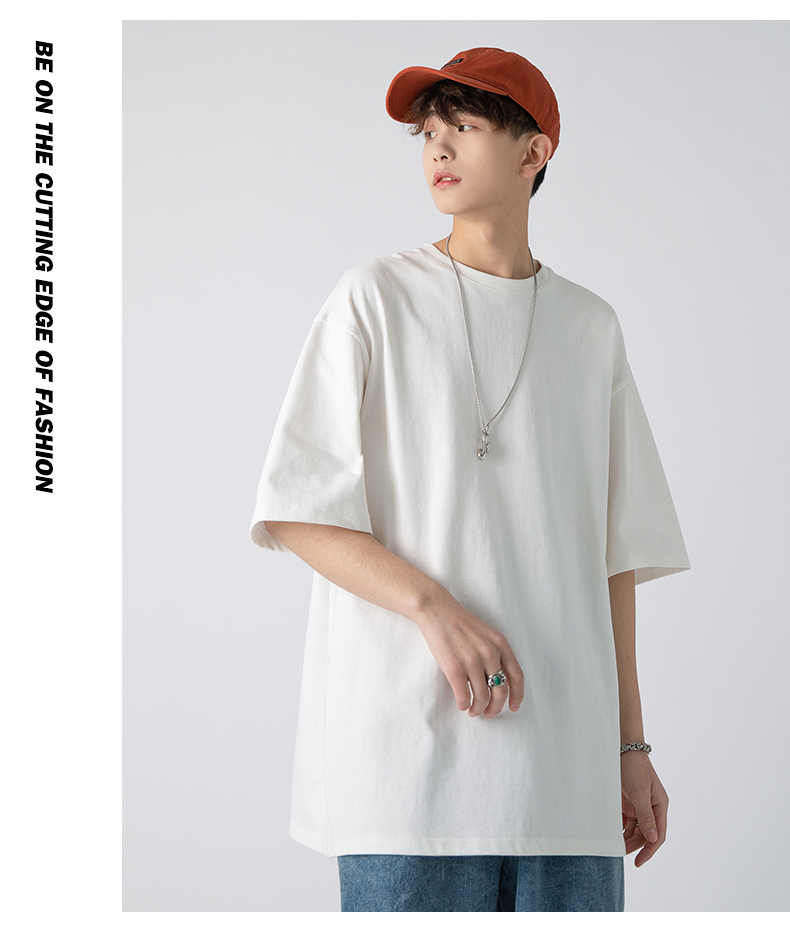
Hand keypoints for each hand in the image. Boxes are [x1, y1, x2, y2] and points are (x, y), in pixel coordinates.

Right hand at [414, 587, 523, 718]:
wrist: (436, 609)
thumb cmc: (459, 622)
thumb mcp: (486, 634)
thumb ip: (496, 654)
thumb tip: (500, 682)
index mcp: (500, 644)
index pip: (517, 677)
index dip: (517, 696)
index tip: (513, 707)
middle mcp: (490, 653)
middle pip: (501, 691)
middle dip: (495, 707)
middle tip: (488, 713)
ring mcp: (472, 661)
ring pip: (482, 697)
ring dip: (478, 709)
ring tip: (473, 710)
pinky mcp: (454, 667)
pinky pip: (464, 696)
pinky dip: (464, 704)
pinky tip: (462, 704)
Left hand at [621, 752, 667, 866]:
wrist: (622, 749)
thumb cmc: (634, 768)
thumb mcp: (640, 792)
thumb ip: (646, 816)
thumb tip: (654, 839)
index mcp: (660, 806)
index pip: (658, 835)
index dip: (649, 851)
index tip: (638, 862)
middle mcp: (651, 808)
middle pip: (646, 835)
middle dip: (635, 846)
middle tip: (620, 853)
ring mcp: (639, 806)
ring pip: (635, 830)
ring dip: (627, 839)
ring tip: (614, 846)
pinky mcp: (628, 803)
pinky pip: (626, 821)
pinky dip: (620, 829)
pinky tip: (612, 834)